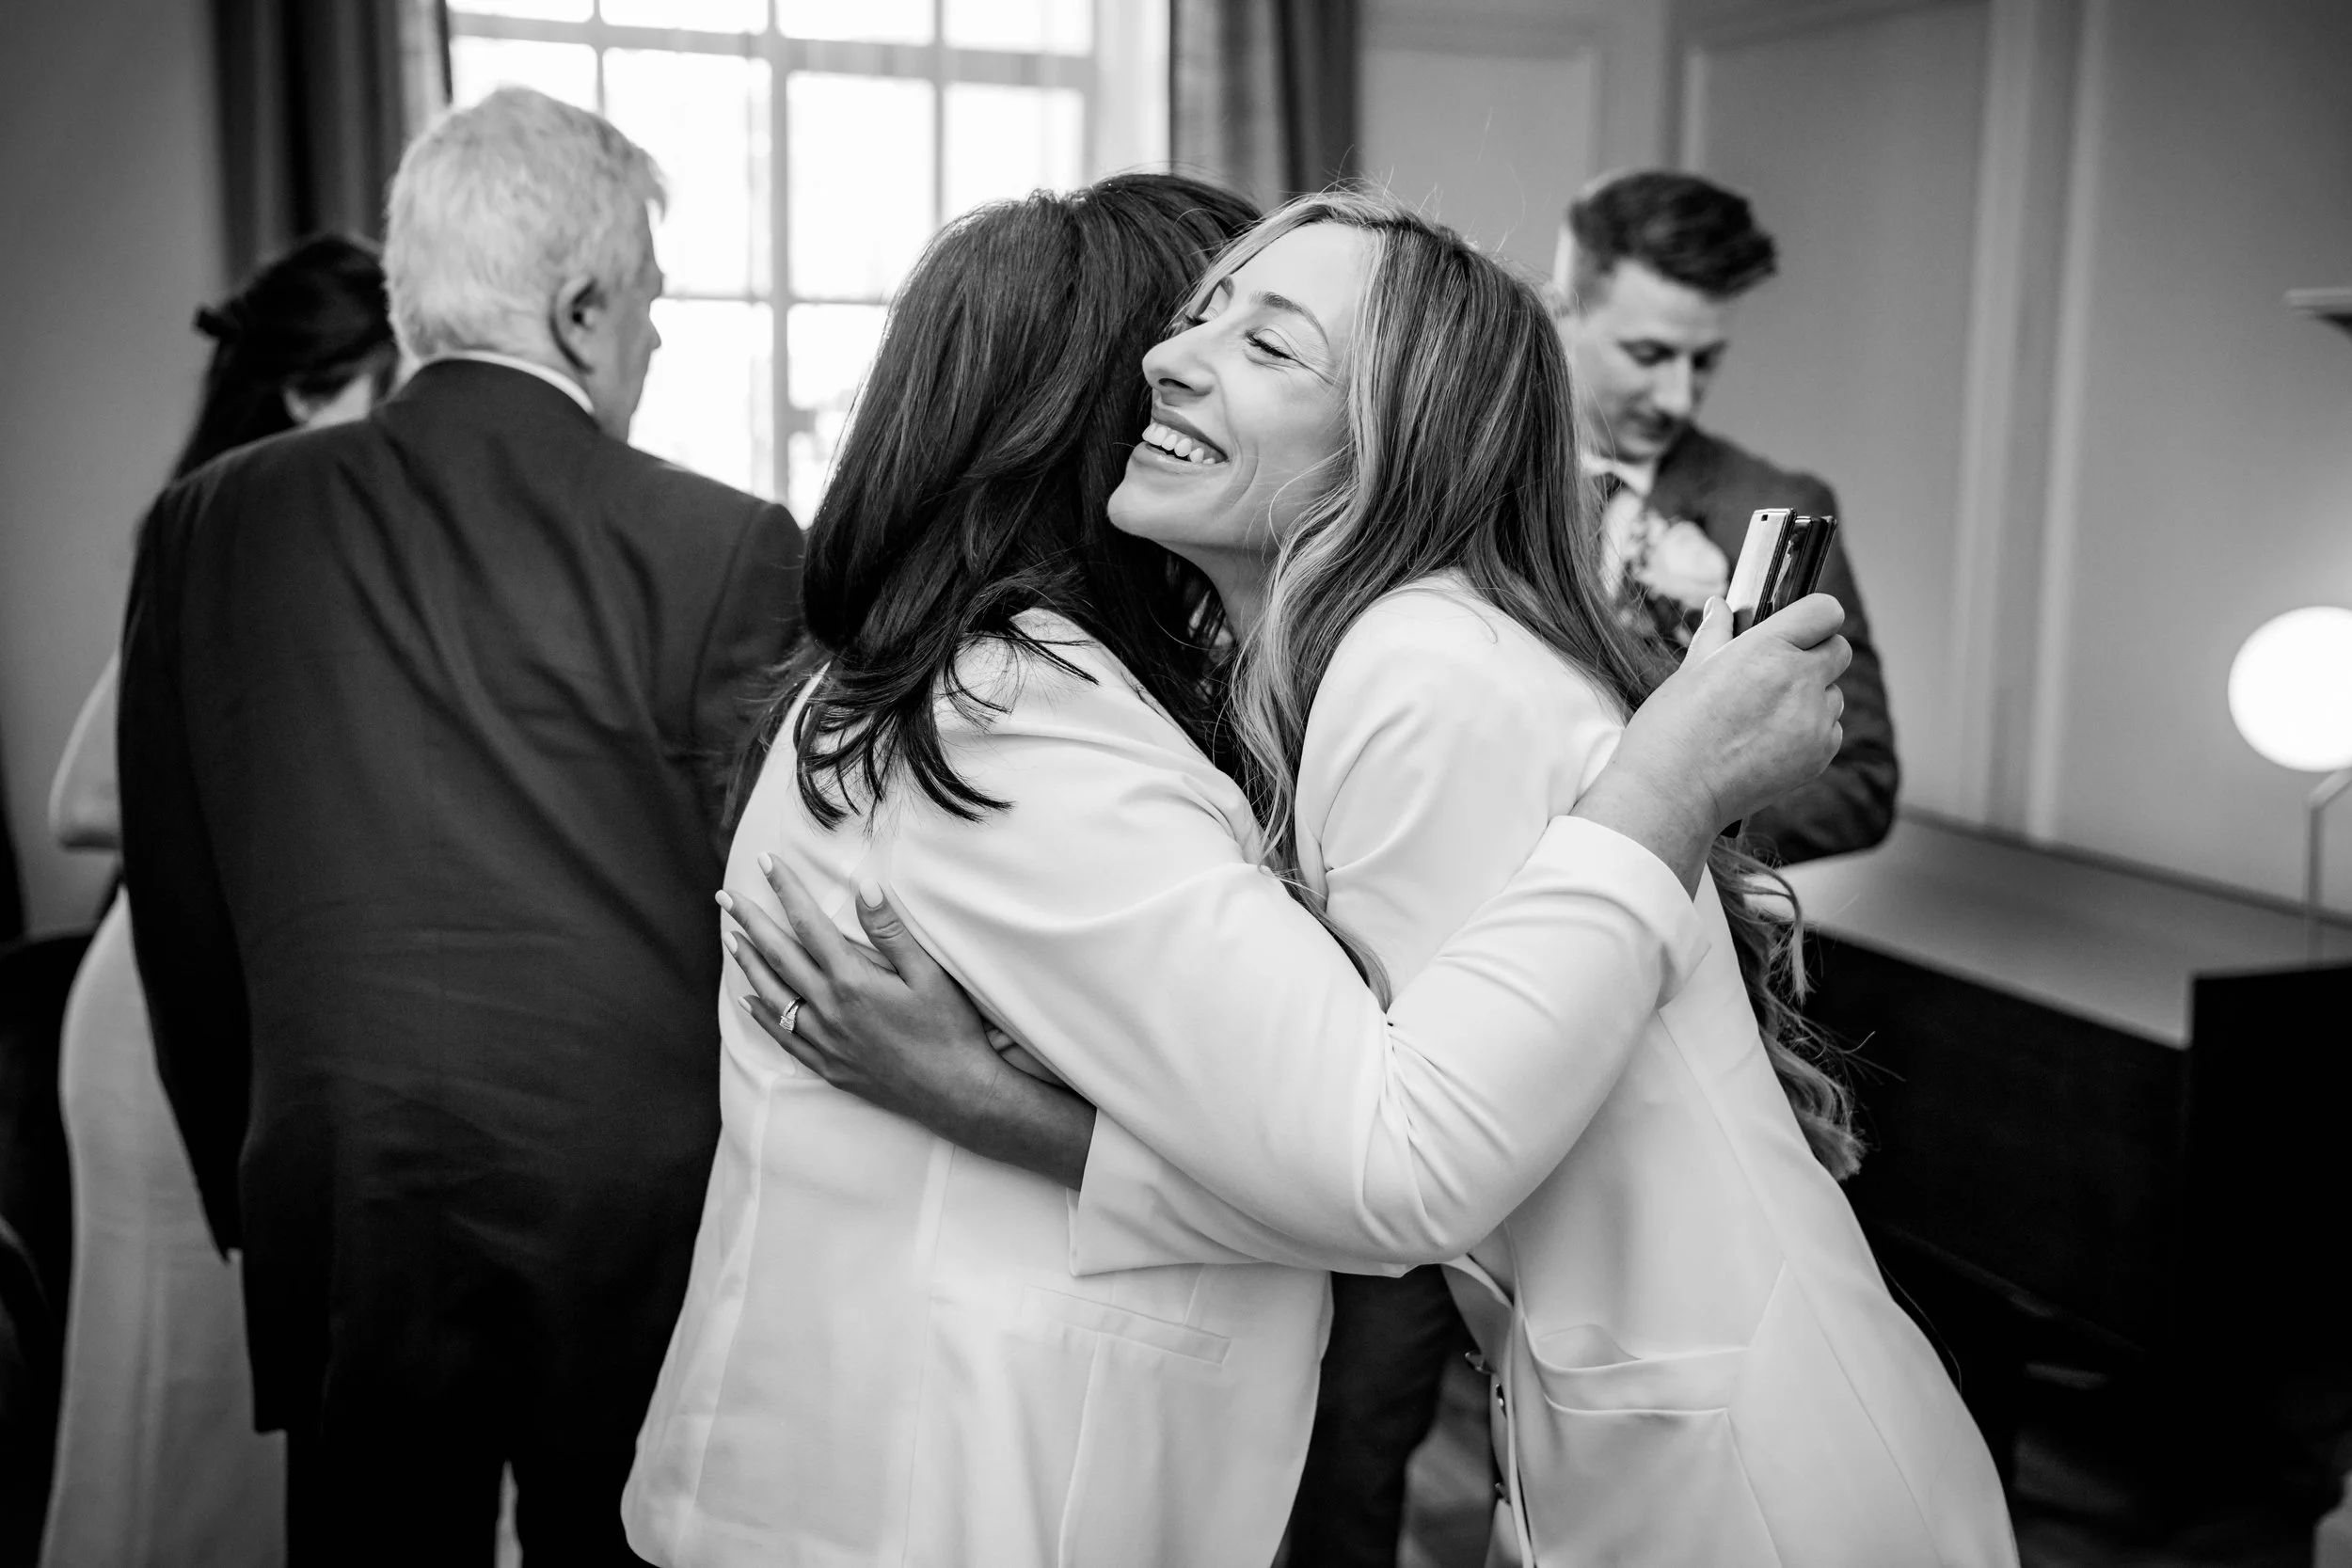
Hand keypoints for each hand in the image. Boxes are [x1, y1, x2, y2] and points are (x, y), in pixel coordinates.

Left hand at [720, 856, 1036, 1125]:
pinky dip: (762, 1015)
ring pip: (772, 995)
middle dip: (750, 921)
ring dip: (748, 964)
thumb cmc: (949, 1030)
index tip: (766, 864)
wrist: (956, 1092)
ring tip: (731, 939)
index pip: (809, 924)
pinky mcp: (828, 1065)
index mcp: (853, 981)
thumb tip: (864, 887)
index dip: (786, 890)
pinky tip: (748, 1001)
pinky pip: (783, 1036)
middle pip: (779, 956)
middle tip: (726, 897)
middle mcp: (829, 1010)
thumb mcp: (929, 975)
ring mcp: (825, 1040)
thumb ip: (891, 931)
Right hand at [1575, 593, 1848, 889]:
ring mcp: (1813, 721)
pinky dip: (1810, 734)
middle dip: (1816, 656)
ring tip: (1764, 717)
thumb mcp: (1691, 671)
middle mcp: (1799, 680)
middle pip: (1840, 651)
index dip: (1814, 618)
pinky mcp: (1818, 757)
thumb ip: (1716, 634)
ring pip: (1835, 695)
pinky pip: (1830, 731)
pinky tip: (1769, 744)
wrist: (1672, 794)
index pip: (1826, 612)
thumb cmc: (1671, 729)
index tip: (1799, 630)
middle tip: (1779, 674)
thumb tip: (1719, 607)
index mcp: (1766, 648)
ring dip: (1813, 698)